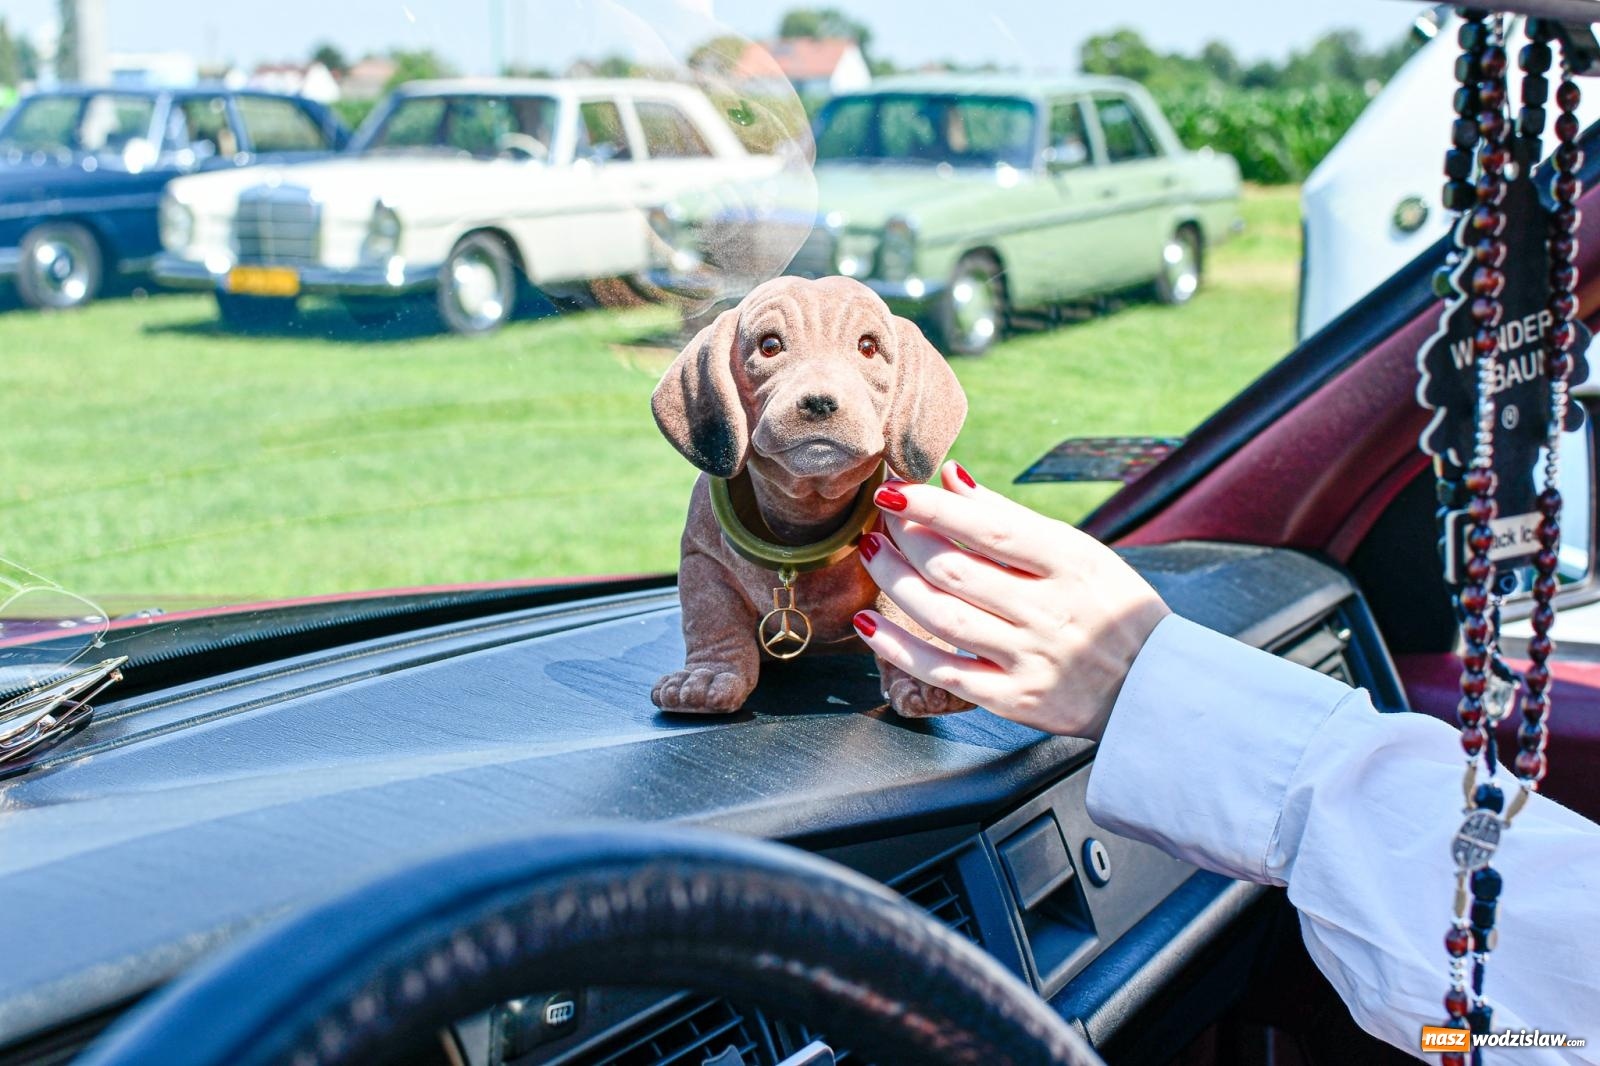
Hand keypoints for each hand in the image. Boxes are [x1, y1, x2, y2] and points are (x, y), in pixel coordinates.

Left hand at [853, 461, 1170, 739]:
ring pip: (942, 618)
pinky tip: (869, 621)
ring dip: (895, 582)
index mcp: (1071, 564)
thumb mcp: (1080, 553)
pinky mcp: (1014, 699)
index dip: (934, 508)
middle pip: (956, 571)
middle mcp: (1049, 612)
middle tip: (880, 521)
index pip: (990, 528)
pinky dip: (899, 647)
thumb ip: (1012, 518)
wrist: (1154, 690)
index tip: (894, 489)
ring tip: (872, 554)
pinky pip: (943, 671)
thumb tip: (951, 478)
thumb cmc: (1112, 608)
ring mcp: (1030, 659)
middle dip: (906, 539)